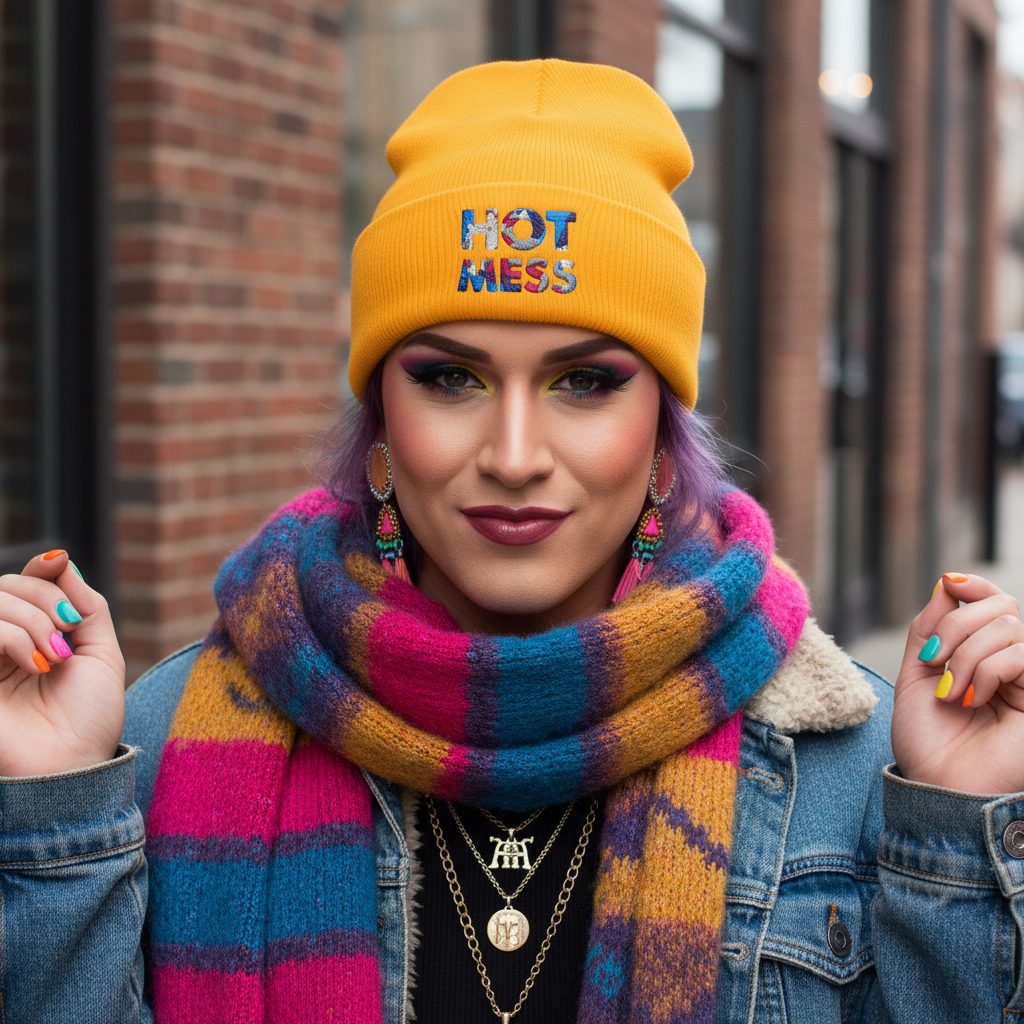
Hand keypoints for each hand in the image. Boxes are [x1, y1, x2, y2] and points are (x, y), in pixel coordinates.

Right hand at [0, 551, 125, 776]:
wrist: (73, 766)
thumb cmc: (88, 719)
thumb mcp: (102, 653)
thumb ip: (86, 605)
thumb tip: (61, 560)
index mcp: (31, 636)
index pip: (24, 581)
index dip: (44, 572)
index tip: (65, 580)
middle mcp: (1, 645)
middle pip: (7, 584)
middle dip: (44, 599)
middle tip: (67, 635)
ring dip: (31, 619)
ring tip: (54, 656)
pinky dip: (13, 636)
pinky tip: (37, 665)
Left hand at [892, 573, 1023, 793]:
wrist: (936, 785)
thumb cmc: (927, 740)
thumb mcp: (917, 672)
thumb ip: (931, 627)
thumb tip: (948, 582)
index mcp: (981, 654)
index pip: (990, 599)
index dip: (972, 585)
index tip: (948, 586)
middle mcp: (1009, 663)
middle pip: (1000, 604)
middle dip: (958, 623)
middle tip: (935, 660)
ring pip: (1009, 625)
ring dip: (966, 654)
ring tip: (952, 691)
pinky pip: (1022, 654)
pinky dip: (986, 669)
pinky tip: (971, 698)